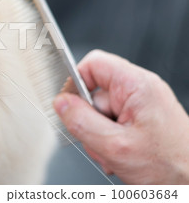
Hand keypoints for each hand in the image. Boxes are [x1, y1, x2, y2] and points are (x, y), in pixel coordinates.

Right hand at [54, 50, 188, 183]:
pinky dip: (109, 141)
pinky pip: (112, 125)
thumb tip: (60, 103)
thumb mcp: (115, 145)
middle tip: (99, 142)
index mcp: (137, 85)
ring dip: (99, 136)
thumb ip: (82, 122)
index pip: (93, 64)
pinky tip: (119, 156)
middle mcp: (140, 90)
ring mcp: (141, 106)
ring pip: (100, 113)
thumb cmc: (170, 167)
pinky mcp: (142, 120)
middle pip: (94, 93)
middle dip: (89, 120)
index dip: (76, 81)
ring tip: (113, 154)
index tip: (69, 105)